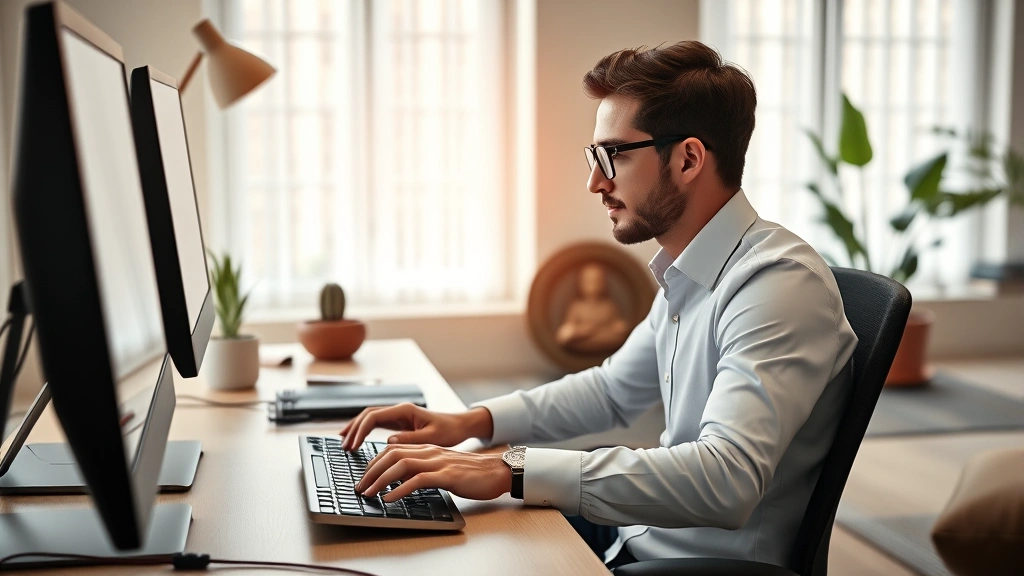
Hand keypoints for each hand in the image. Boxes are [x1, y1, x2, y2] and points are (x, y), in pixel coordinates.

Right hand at [339, 403, 492, 451]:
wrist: (460, 426)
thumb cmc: (449, 431)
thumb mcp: (432, 438)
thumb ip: (411, 439)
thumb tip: (389, 442)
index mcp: (405, 410)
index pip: (374, 417)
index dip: (360, 430)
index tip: (353, 445)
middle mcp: (399, 410)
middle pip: (368, 415)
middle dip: (354, 429)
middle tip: (344, 446)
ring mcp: (398, 415)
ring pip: (370, 418)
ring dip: (356, 429)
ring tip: (344, 443)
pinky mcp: (399, 423)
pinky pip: (376, 424)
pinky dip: (364, 431)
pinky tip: (356, 440)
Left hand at [355, 444, 510, 501]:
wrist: (497, 471)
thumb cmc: (470, 473)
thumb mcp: (442, 467)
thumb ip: (424, 469)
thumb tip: (402, 480)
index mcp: (428, 449)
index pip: (393, 449)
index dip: (375, 462)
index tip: (364, 477)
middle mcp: (430, 452)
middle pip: (392, 454)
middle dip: (372, 471)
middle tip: (360, 487)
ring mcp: (439, 462)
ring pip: (402, 465)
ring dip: (381, 480)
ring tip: (369, 493)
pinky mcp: (447, 475)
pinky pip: (418, 480)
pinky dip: (400, 489)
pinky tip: (390, 498)